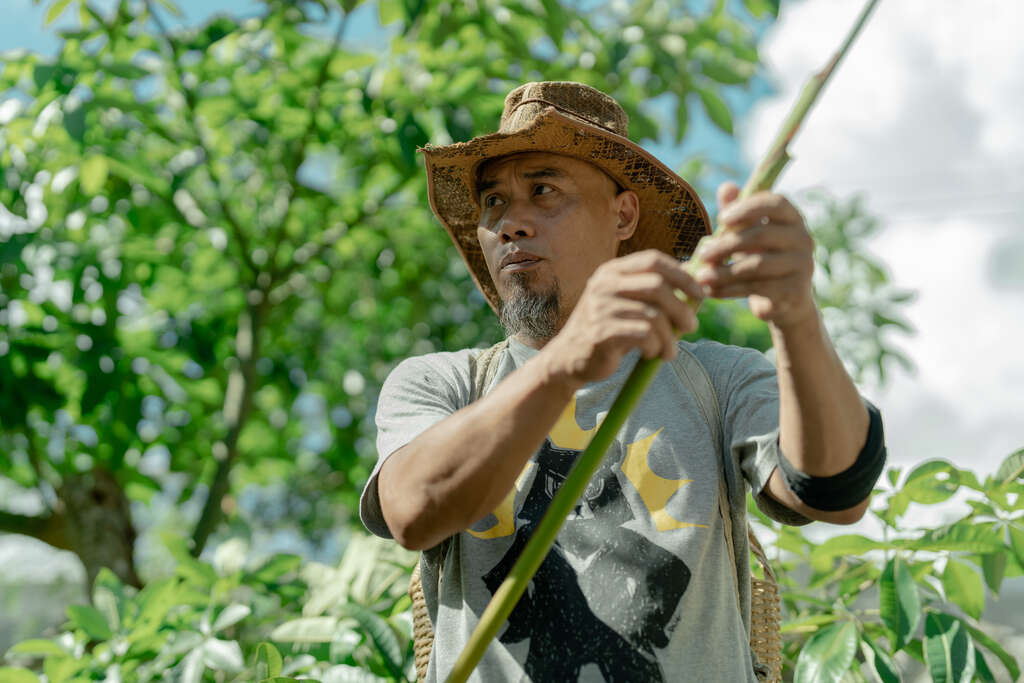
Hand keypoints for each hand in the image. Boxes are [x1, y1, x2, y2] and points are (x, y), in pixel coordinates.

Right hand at [542, 249, 702, 388]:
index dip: (682, 275)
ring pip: (653, 315)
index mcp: (612, 271)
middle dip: (681, 308)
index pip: (654, 260)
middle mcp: (604, 284)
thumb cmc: (607, 329)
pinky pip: (643, 335)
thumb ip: (653, 292)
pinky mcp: (601, 332)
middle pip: (657, 286)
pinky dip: (655, 346)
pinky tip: (652, 354)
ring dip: (670, 337)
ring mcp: (600, 307)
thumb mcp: (627, 303)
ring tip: (670, 351)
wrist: (569, 358)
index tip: (700, 294)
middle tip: (692, 327)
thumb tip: (695, 281)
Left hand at [694, 182, 817, 329]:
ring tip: (701, 276)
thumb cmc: (761, 258)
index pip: (775, 203)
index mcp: (792, 218)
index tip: (721, 218)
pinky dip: (729, 290)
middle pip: (761, 235)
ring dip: (724, 271)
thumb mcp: (747, 234)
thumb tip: (726, 187)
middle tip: (702, 254)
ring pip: (757, 265)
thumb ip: (737, 213)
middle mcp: (803, 239)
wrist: (784, 301)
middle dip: (726, 245)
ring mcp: (802, 266)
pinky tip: (711, 292)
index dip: (748, 208)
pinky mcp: (794, 291)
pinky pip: (757, 288)